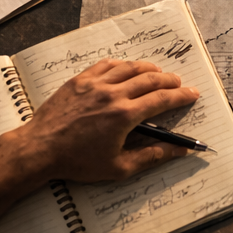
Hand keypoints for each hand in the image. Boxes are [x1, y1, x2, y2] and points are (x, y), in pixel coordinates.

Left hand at [11, 59, 199, 182]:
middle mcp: (113, 94)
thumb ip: (152, 157)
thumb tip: (179, 151)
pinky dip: (123, 65)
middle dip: (170, 80)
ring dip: (149, 69)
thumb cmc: (77, 161)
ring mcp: (95, 84)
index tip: (192, 94)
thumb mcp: (118, 167)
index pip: (162, 99)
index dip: (181, 96)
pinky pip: (107, 65)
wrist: (40, 149)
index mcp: (125, 116)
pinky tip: (128, 68)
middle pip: (151, 79)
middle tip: (179, 84)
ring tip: (159, 73)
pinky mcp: (80, 80)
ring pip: (131, 68)